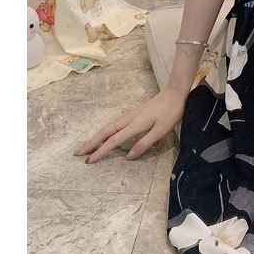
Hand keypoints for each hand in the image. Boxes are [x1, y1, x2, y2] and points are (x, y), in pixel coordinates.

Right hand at [74, 86, 188, 163]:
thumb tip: (128, 156)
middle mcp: (129, 119)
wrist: (175, 92)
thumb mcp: (161, 130)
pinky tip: (105, 134)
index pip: (113, 140)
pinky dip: (105, 131)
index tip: (89, 161)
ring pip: (109, 126)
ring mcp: (131, 115)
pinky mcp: (134, 113)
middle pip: (106, 132)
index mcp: (135, 125)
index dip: (101, 151)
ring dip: (97, 137)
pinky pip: (115, 123)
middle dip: (91, 143)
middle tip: (78, 153)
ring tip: (87, 146)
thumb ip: (144, 143)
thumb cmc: (171, 112)